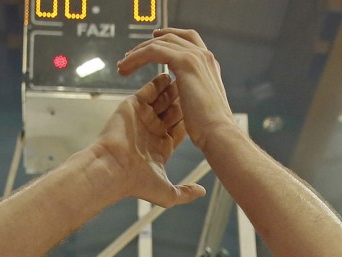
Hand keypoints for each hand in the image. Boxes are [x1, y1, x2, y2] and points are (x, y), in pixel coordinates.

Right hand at [93, 72, 204, 207]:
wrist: (112, 169)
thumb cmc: (135, 182)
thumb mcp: (167, 194)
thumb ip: (185, 193)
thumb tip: (202, 192)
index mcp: (162, 148)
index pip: (182, 129)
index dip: (194, 120)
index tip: (206, 113)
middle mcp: (153, 131)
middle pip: (175, 111)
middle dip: (187, 102)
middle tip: (200, 90)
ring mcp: (143, 118)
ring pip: (164, 99)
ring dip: (176, 89)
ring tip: (189, 77)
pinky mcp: (133, 106)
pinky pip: (149, 89)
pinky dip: (159, 81)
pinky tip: (171, 73)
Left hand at [118, 28, 235, 150]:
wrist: (218, 133)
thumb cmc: (211, 130)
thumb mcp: (203, 107)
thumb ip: (195, 94)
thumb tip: (186, 99)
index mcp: (209, 66)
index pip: (188, 40)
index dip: (170, 37)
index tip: (154, 40)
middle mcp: (204, 57)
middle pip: (172, 38)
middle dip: (149, 44)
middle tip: (131, 55)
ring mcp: (196, 57)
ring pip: (161, 43)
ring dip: (138, 52)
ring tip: (123, 64)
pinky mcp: (185, 62)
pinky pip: (154, 51)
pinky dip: (138, 57)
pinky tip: (126, 67)